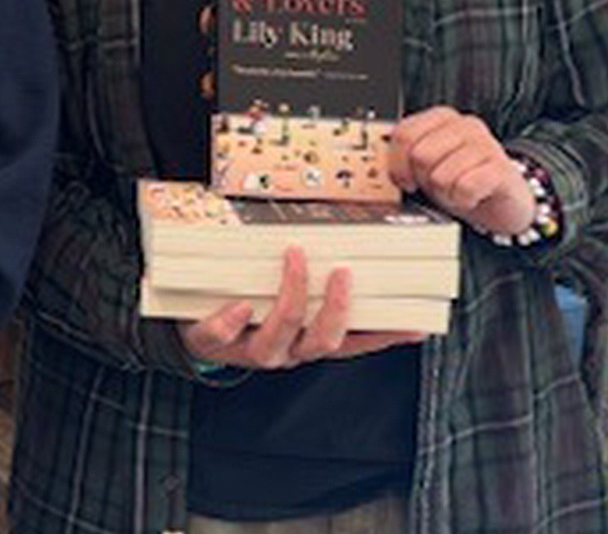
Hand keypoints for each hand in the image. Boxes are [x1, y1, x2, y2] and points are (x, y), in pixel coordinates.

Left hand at [180, 247, 425, 370]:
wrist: (192, 329)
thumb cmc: (248, 307)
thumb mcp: (285, 298)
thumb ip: (314, 285)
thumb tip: (350, 255)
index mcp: (306, 341)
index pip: (353, 343)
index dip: (383, 337)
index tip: (415, 325)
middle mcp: (285, 351)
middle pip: (321, 341)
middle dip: (335, 308)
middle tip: (342, 272)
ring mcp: (250, 349)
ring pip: (279, 337)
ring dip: (290, 296)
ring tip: (293, 258)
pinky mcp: (212, 341)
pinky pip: (223, 336)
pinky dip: (232, 320)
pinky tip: (240, 305)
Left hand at [388, 106, 535, 236]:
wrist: (504, 202)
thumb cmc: (460, 181)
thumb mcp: (427, 167)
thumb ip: (405, 159)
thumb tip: (378, 167)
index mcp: (440, 118)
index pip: (404, 133)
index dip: (397, 163)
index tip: (404, 180)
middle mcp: (464, 125)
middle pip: (420, 155)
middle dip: (424, 180)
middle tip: (439, 186)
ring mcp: (486, 144)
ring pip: (441, 175)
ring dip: (444, 194)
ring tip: (456, 192)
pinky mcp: (502, 168)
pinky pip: (465, 188)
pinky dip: (463, 201)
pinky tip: (471, 198)